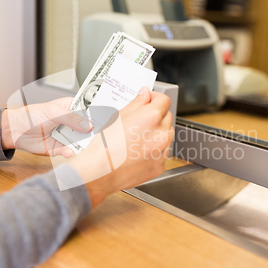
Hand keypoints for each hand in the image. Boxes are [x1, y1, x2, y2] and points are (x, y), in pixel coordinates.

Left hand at [1, 98, 91, 157]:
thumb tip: (88, 125)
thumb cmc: (31, 116)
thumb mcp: (52, 112)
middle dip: (93, 131)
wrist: (15, 131)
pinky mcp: (59, 148)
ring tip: (85, 144)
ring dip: (83, 143)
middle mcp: (70, 122)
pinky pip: (69, 151)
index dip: (97, 112)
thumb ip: (71, 118)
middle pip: (87, 127)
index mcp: (70, 108)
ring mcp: (66, 135)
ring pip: (80, 140)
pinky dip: (70, 152)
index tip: (107, 116)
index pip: (87, 109)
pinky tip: (69, 152)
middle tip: (99, 133)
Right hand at [69, 87, 173, 206]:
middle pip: (167, 117)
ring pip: (167, 136)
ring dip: (157, 133)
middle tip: (141, 120)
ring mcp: (162, 152)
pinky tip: (138, 151)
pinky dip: (154, 151)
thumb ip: (137, 103)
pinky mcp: (159, 166)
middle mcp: (161, 134)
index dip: (156, 98)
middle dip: (157, 116)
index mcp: (152, 117)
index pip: (164, 100)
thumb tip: (145, 95)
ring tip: (138, 138)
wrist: (100, 172)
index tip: (150, 101)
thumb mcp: (118, 116)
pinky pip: (162, 153)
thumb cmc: (105, 146)